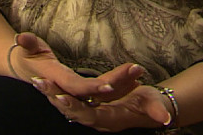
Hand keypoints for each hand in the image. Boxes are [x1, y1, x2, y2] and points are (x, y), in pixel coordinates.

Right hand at [11, 33, 140, 100]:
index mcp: (57, 80)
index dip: (92, 87)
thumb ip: (27, 43)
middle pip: (96, 93)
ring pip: (103, 94)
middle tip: (137, 71)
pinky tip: (135, 80)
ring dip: (123, 84)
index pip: (76, 87)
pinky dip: (119, 86)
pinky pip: (104, 93)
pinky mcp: (84, 92)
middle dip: (118, 84)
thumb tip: (21, 37)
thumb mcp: (27, 48)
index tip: (110, 84)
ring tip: (140, 71)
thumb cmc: (28, 57)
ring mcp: (78, 93)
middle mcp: (69, 91)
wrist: (26, 71)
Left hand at [35, 82, 173, 130]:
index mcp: (110, 119)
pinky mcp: (90, 105)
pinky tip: (44, 83)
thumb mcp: (156, 106)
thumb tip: (166, 119)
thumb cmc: (152, 106)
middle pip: (72, 111)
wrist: (151, 108)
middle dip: (56, 98)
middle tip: (39, 84)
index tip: (60, 98)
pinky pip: (70, 100)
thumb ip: (159, 112)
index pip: (88, 115)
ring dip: (52, 94)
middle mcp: (98, 119)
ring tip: (36, 82)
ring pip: (68, 106)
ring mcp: (93, 112)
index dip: (75, 107)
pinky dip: (57, 92)